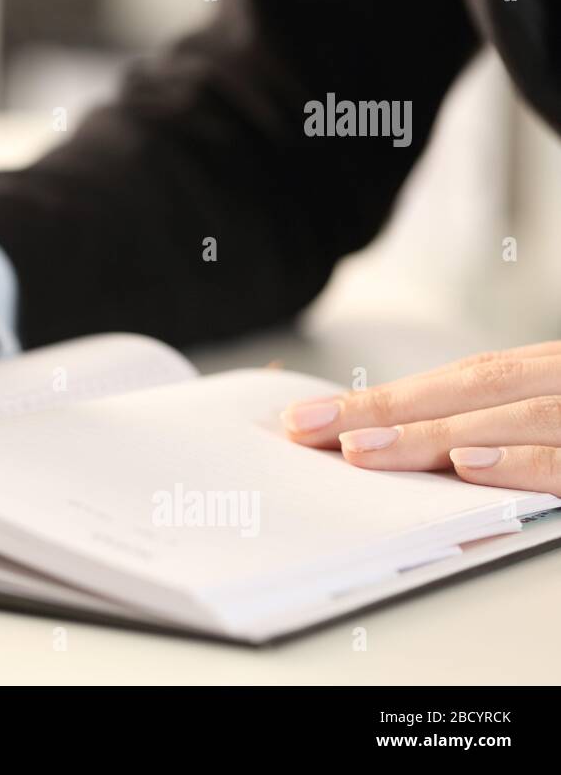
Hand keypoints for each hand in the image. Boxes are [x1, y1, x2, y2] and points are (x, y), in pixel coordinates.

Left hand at [281, 342, 560, 496]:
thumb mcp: (545, 411)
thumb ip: (487, 417)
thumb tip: (385, 441)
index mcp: (544, 372)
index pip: (452, 381)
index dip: (379, 399)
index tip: (305, 418)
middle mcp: (560, 383)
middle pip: (467, 390)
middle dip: (382, 411)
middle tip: (308, 429)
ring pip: (508, 418)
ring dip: (431, 433)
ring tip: (360, 448)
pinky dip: (517, 461)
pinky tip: (465, 466)